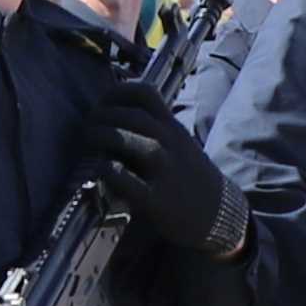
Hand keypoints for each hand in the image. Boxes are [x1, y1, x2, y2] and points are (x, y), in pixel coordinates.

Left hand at [90, 79, 249, 263]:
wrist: (217, 213)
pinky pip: (126, 179)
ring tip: (88, 139)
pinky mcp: (155, 199)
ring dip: (103, 134)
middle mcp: (170, 142)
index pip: (145, 93)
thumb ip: (153, 128)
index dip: (117, 91)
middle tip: (88, 124)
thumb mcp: (177, 143)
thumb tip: (111, 113)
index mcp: (172, 126)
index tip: (102, 101)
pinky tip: (100, 168)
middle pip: (132, 114)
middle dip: (103, 114)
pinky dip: (108, 169)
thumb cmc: (187, 175)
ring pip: (131, 140)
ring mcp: (164, 170)